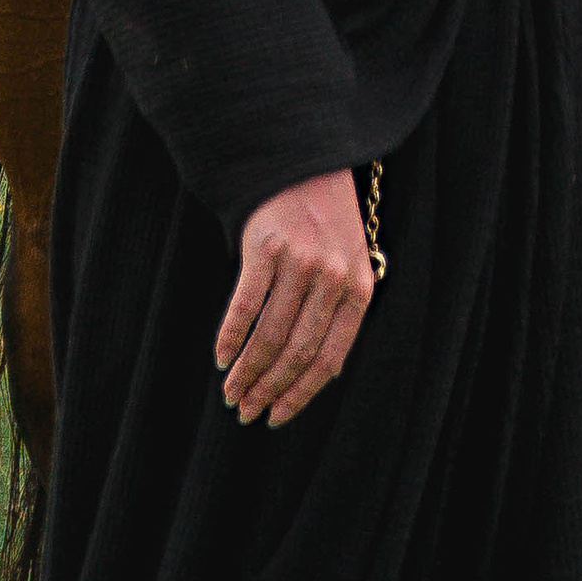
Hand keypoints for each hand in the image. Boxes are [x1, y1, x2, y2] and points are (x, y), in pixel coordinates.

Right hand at [215, 168, 373, 427]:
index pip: (329, 359)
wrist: (308, 163)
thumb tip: (312, 377)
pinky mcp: (267, 246)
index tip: (276, 417)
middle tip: (245, 411)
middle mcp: (333, 277)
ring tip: (231, 392)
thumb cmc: (327, 223)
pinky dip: (230, 338)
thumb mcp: (349, 265)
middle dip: (268, 389)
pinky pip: (245, 305)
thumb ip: (336, 312)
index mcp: (360, 288)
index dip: (299, 395)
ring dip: (246, 372)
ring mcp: (300, 261)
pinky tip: (221, 357)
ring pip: (269, 335)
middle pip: (296, 352)